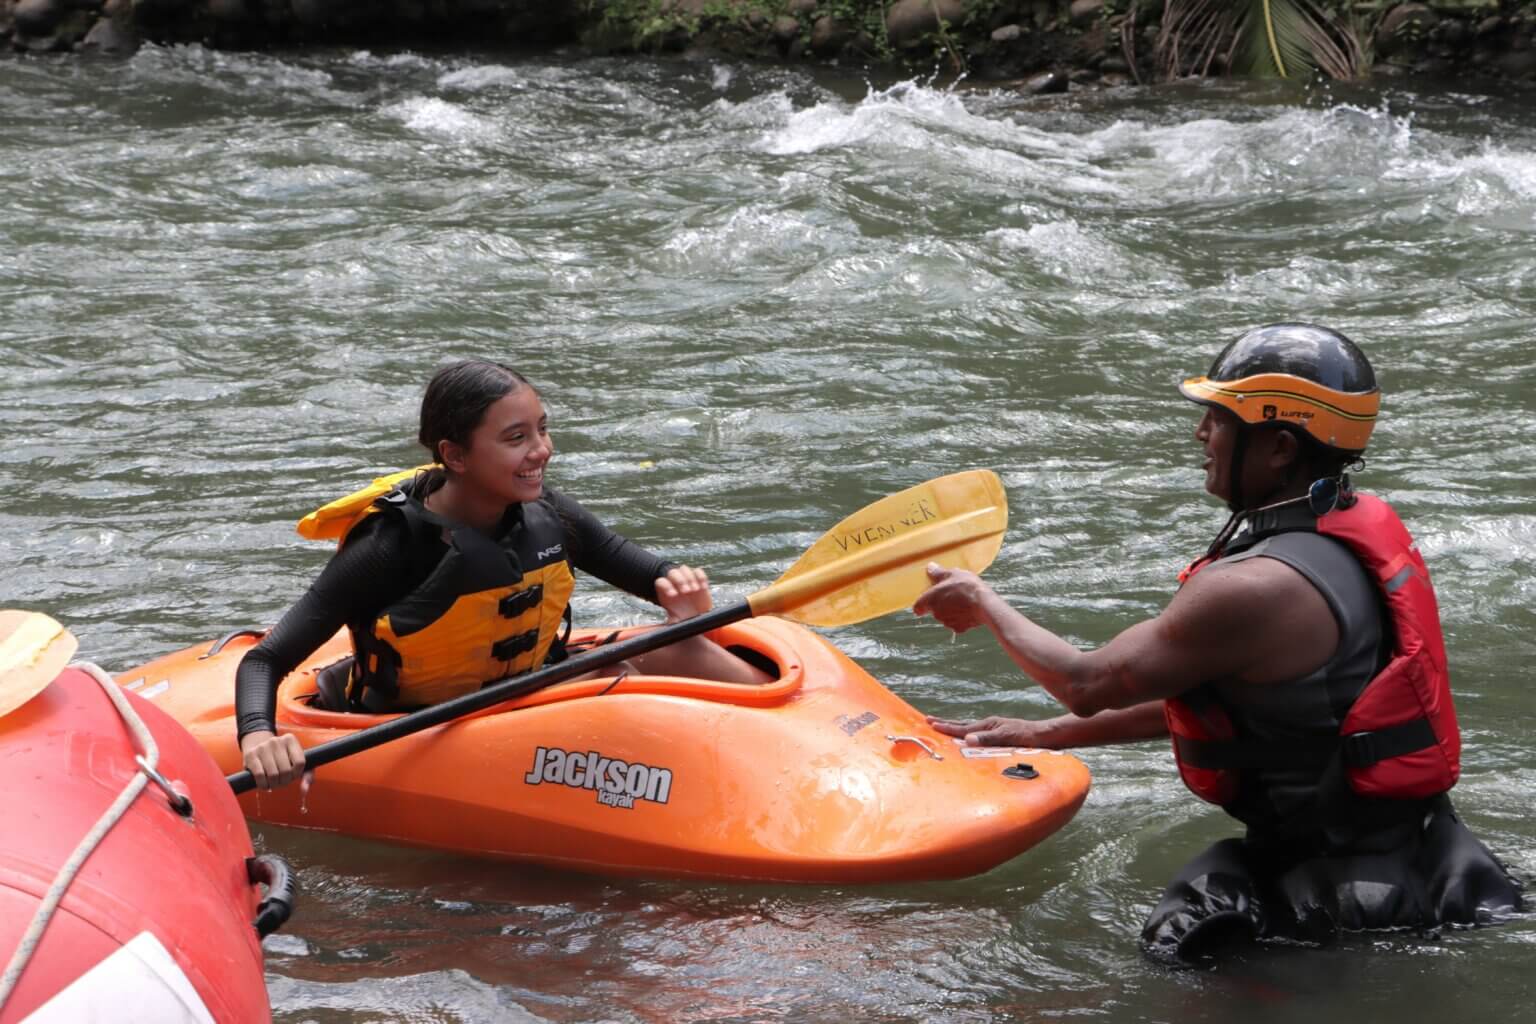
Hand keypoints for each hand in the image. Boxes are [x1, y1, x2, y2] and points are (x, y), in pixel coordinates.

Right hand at [240, 730, 306, 790]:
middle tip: (281, 782)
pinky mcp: (251, 755)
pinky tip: (264, 784)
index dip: (296, 774)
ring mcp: (262, 747)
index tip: (292, 775)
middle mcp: (276, 740)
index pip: (300, 762)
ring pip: (273, 774)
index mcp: (290, 739)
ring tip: (273, 783)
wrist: (256, 748)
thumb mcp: (295, 762)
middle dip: (285, 781)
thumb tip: (305, 790)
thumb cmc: (281, 758)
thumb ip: (306, 775)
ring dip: (274, 784)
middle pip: (286, 770)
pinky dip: (263, 784)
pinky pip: (260, 776)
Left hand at [655, 565, 712, 623]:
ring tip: (695, 590)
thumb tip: (672, 623)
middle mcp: (675, 584)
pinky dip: (701, 577)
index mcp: (666, 592)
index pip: (661, 582)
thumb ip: (673, 622)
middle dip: (679, 580)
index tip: (674, 595)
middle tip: (687, 592)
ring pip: (684, 569)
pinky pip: (698, 571)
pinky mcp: (698, 579)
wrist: (699, 618)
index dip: (666, 586)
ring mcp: (686, 580)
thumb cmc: (685, 620)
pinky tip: (703, 588)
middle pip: (672, 573)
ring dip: (689, 577)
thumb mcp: (677, 622)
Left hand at [912, 563, 993, 632]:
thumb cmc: (966, 587)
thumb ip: (938, 573)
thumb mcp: (952, 574)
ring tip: (963, 600)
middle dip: (940, 603)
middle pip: (933, 610)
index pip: (917, 607)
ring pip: (945, 617)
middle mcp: (935, 613)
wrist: (984, 605)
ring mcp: (947, 622)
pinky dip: (961, 618)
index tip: (930, 597)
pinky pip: (957, 623)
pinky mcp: (958, 629)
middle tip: (952, 593)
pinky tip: (969, 610)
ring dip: (950, 611)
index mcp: (930, 600)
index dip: (922, 603)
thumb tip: (929, 567)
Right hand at [926, 715, 1057, 747]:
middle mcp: (990, 725)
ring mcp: (995, 729)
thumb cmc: (1030, 738)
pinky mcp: (1001, 734)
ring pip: (971, 728)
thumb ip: (988, 739)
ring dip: (956, 728)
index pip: (963, 728)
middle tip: (929, 720)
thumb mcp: (1009, 738)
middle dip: (946, 723)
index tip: (931, 724)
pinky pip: (979, 734)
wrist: (1048, 736)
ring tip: (945, 726)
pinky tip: (970, 737)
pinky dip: (968, 734)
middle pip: (964, 725)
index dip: (947, 727)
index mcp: (989, 725)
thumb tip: (967, 739)